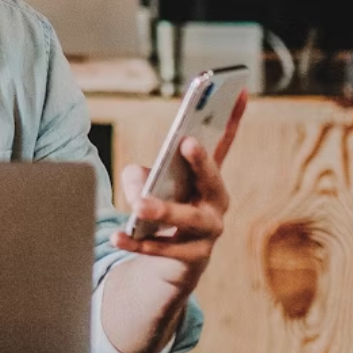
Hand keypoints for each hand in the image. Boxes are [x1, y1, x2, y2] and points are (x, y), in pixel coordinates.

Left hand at [112, 88, 247, 291]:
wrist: (174, 263)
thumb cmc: (165, 210)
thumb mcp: (149, 186)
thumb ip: (141, 177)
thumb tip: (141, 187)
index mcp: (209, 178)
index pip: (223, 143)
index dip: (232, 116)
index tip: (235, 89)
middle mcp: (216, 202)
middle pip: (212, 180)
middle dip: (201, 161)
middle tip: (186, 142)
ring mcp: (208, 232)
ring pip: (188, 219)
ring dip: (164, 210)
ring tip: (138, 205)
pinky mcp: (192, 257)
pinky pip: (164, 249)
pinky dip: (138, 242)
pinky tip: (116, 236)